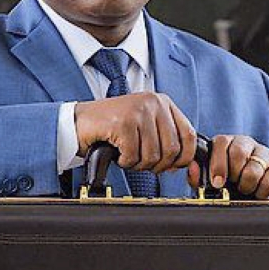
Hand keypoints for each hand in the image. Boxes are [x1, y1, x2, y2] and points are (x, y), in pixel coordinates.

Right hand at [74, 93, 197, 173]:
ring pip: (153, 155)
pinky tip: (117, 152)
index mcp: (162, 102)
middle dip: (157, 165)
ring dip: (138, 164)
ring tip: (127, 155)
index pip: (189, 134)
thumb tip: (179, 165)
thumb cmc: (112, 127)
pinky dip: (124, 161)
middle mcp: (153, 103)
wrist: (79, 121)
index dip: (184, 157)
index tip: (173, 167)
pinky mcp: (122, 123)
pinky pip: (133, 156)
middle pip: (172, 149)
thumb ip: (164, 140)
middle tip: (141, 162)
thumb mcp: (145, 128)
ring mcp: (137, 111)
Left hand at [186, 135, 268, 199]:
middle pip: (239, 151)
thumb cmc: (232, 190)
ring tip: (246, 190)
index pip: (222, 142)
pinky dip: (262, 192)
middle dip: (234, 174)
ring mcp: (266, 153)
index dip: (218, 163)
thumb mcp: (211, 186)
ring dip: (247, 185)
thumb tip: (191, 167)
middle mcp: (247, 144)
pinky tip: (259, 193)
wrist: (256, 204)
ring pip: (254, 168)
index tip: (217, 182)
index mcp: (228, 145)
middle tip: (233, 185)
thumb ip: (198, 177)